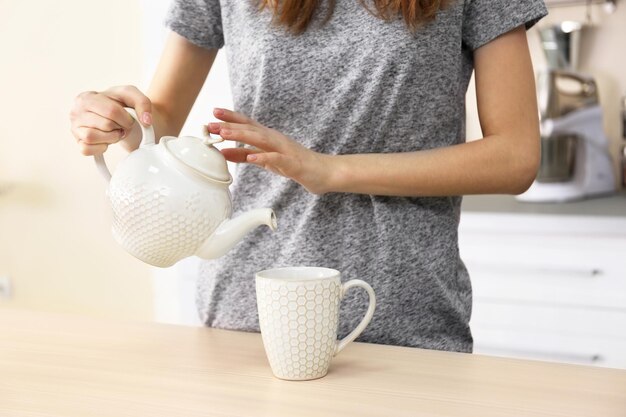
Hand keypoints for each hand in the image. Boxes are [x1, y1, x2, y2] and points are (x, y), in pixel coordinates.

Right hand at [69, 85, 152, 155]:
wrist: (122, 117)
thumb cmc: (123, 105)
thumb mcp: (133, 96)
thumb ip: (143, 103)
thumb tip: (146, 121)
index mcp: (88, 97)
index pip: (111, 111)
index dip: (126, 118)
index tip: (128, 118)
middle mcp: (76, 111)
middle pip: (105, 125)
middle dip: (119, 127)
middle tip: (120, 126)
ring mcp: (75, 128)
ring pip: (91, 137)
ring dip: (110, 138)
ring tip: (114, 132)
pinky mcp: (79, 143)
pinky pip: (86, 150)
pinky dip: (100, 148)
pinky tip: (106, 141)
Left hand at [207, 108, 333, 194]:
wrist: (322, 172)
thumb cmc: (292, 164)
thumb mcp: (265, 159)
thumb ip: (244, 156)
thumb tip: (222, 152)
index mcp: (268, 137)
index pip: (247, 123)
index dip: (231, 117)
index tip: (214, 112)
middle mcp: (275, 139)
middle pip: (250, 129)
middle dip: (230, 126)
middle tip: (211, 124)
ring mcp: (284, 149)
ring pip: (260, 140)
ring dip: (242, 136)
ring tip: (225, 134)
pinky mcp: (292, 162)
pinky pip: (276, 158)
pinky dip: (263, 156)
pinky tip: (251, 156)